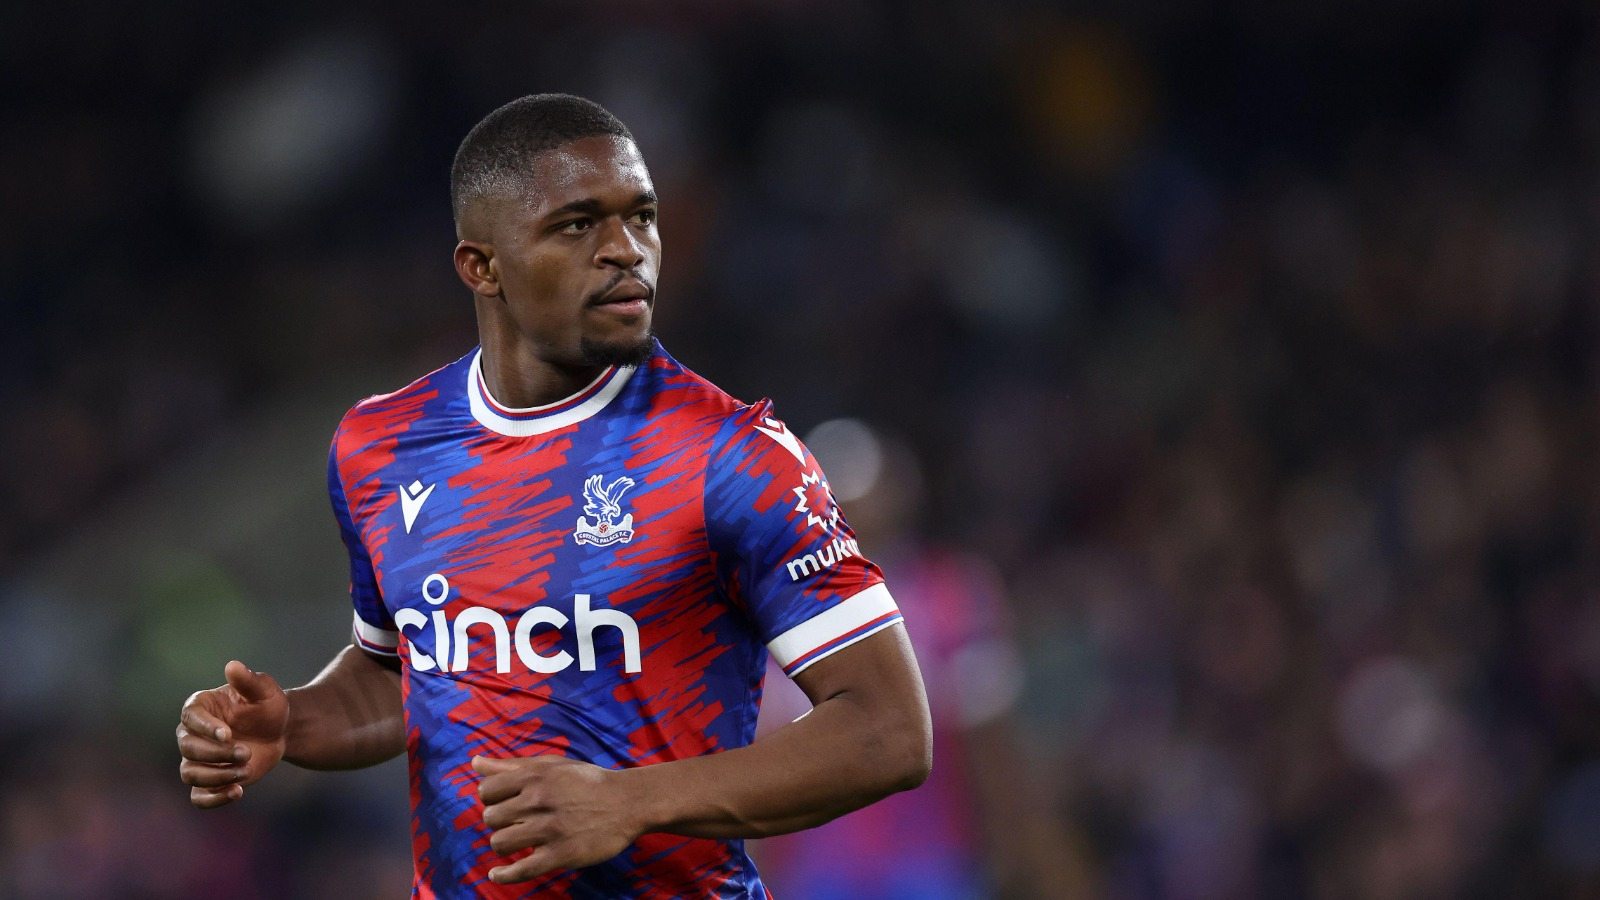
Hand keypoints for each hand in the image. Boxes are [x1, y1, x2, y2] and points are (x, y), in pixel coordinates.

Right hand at [176, 660, 289, 808]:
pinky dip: (213, 799)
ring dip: (217, 776)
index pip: (191, 718)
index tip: (228, 734)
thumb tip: (232, 665)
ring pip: (190, 774)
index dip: (206, 728)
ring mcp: (197, 760)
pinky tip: (237, 792)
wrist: (279, 732)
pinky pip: (198, 797)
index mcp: (200, 708)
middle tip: (246, 752)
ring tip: (245, 772)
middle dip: (217, 754)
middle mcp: (191, 734)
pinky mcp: (208, 781)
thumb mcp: (265, 691)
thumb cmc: (268, 707)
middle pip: (188, 749)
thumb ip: (249, 680)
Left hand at [473, 755, 643, 883]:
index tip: (503, 802)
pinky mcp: (561, 854)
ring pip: (500, 843)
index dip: (491, 798)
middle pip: (491, 817)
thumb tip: (474, 762)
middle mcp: (539, 801)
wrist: (628, 803)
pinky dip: (504, 875)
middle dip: (498, 821)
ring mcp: (550, 829)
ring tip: (516, 841)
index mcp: (535, 777)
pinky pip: (522, 870)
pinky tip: (497, 874)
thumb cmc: (586, 781)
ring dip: (503, 844)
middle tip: (514, 822)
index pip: (487, 790)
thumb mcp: (551, 765)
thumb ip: (512, 765)